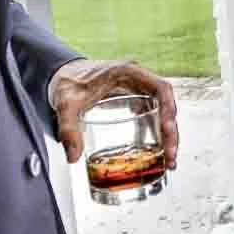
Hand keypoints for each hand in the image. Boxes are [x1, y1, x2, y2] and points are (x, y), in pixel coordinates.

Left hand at [49, 59, 178, 167]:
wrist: (62, 75)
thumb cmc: (67, 81)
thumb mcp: (66, 103)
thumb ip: (68, 128)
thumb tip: (74, 156)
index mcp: (128, 73)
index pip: (161, 88)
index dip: (169, 109)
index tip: (167, 130)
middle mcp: (138, 82)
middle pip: (166, 105)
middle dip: (171, 132)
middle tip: (169, 156)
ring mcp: (138, 92)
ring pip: (162, 113)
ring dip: (167, 137)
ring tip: (168, 161)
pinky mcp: (134, 103)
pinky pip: (152, 118)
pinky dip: (156, 136)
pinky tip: (156, 154)